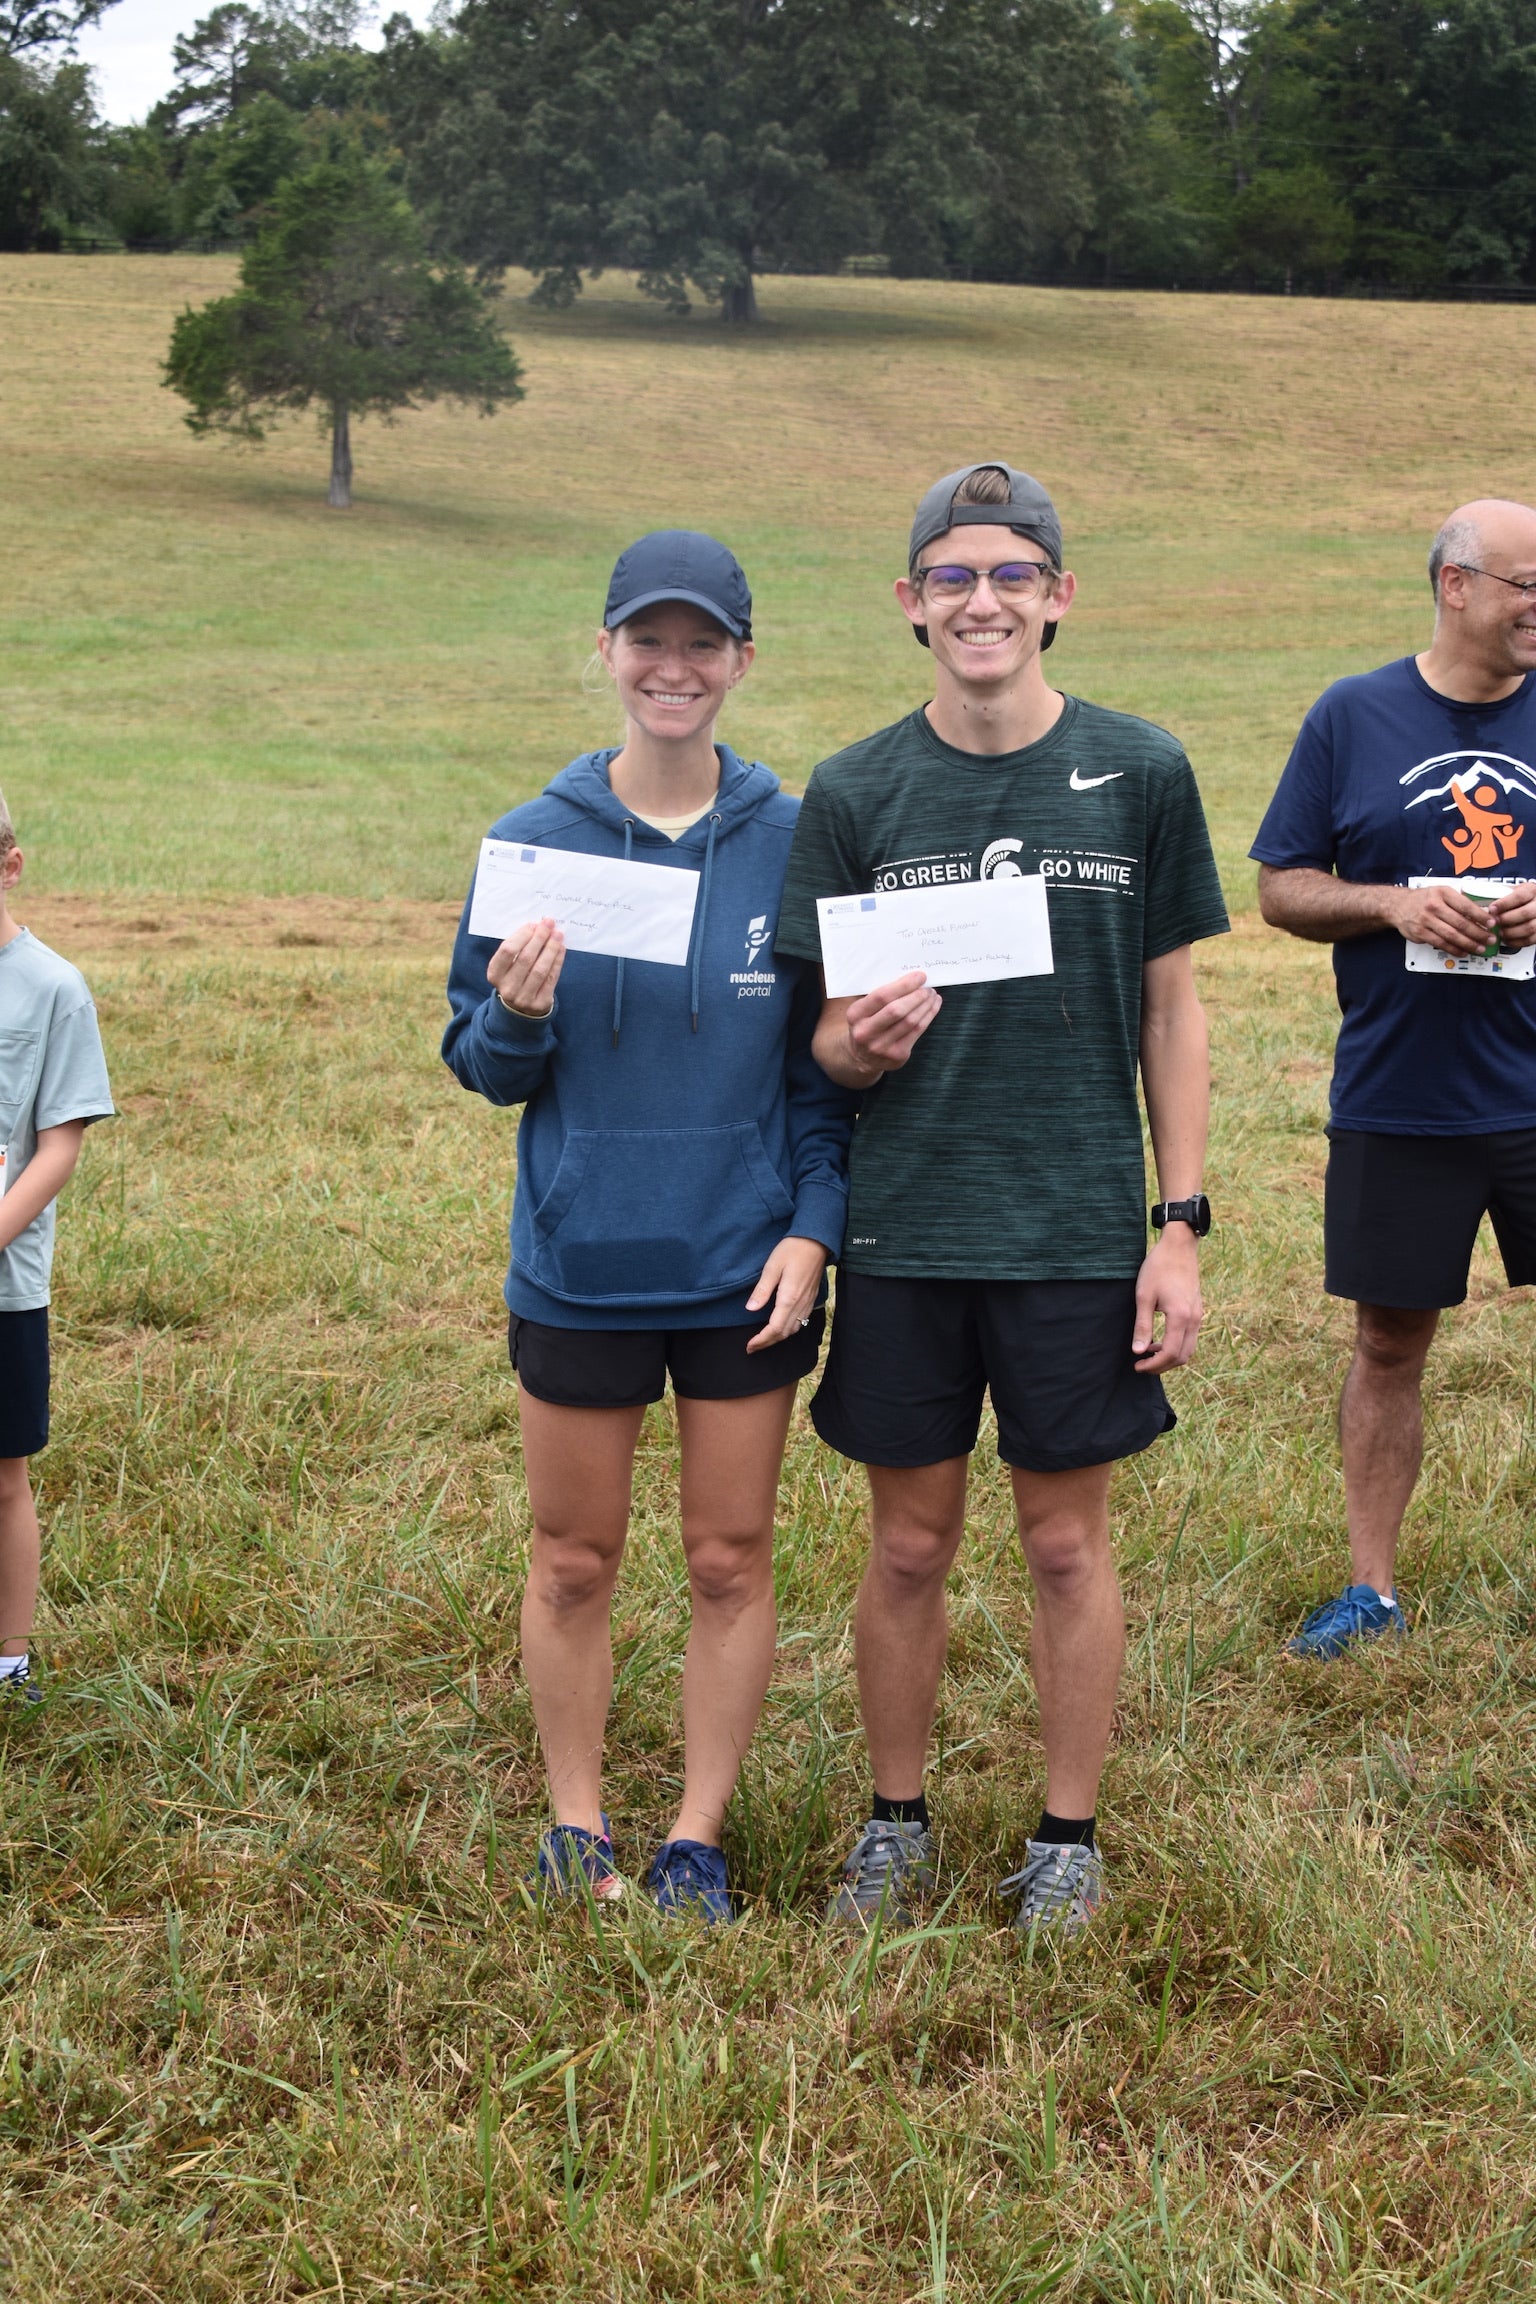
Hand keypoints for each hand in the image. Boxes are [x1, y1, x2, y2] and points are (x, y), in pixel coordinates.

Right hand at [487, 917, 564, 1016]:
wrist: (521, 1007)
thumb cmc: (515, 976)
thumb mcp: (508, 964)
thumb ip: (518, 947)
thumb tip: (538, 926)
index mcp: (494, 974)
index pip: (507, 950)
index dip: (522, 935)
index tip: (534, 924)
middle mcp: (507, 988)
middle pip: (525, 958)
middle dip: (539, 938)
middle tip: (549, 924)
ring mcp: (523, 999)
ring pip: (540, 969)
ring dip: (551, 949)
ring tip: (558, 935)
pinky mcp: (540, 1004)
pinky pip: (551, 979)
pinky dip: (557, 961)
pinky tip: (561, 949)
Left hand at [744, 1235, 827, 1352]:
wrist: (816, 1241)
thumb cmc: (792, 1250)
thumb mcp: (772, 1267)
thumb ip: (762, 1290)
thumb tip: (751, 1309)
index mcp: (789, 1298)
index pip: (775, 1328)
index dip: (761, 1340)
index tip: (749, 1345)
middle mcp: (800, 1304)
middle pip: (784, 1333)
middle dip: (768, 1343)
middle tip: (752, 1347)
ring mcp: (808, 1302)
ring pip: (794, 1329)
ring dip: (779, 1338)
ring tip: (764, 1340)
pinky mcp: (812, 1299)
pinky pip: (802, 1322)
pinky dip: (789, 1330)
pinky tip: (781, 1327)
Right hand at [846, 971, 941, 1077]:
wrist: (862, 1058)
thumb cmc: (867, 1025)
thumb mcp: (863, 1010)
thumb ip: (880, 997)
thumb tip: (910, 979)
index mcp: (855, 1015)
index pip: (882, 996)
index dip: (904, 985)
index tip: (919, 976)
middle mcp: (865, 1032)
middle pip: (897, 1010)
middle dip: (917, 996)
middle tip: (928, 987)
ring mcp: (881, 1046)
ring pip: (910, 1021)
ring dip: (925, 1005)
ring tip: (932, 995)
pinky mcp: (896, 1055)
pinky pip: (917, 1031)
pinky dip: (928, 1016)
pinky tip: (932, 1007)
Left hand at [1132, 1229, 1202, 1373]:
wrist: (1179, 1247)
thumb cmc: (1158, 1268)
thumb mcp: (1144, 1296)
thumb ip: (1142, 1326)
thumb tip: (1137, 1351)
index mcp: (1181, 1317)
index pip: (1171, 1353)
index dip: (1154, 1365)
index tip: (1137, 1366)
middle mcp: (1194, 1319)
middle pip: (1182, 1356)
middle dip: (1162, 1366)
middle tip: (1141, 1365)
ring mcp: (1198, 1315)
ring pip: (1188, 1349)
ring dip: (1170, 1356)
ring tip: (1148, 1353)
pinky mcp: (1197, 1311)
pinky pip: (1190, 1338)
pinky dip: (1176, 1346)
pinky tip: (1159, 1341)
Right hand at [1388, 883, 1494, 957]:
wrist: (1398, 905)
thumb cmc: (1424, 899)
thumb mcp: (1441, 892)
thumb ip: (1458, 900)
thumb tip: (1481, 914)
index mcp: (1442, 893)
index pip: (1466, 906)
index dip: (1481, 916)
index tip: (1493, 923)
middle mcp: (1433, 906)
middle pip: (1460, 923)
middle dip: (1479, 933)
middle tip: (1490, 939)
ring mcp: (1425, 920)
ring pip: (1452, 936)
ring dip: (1469, 944)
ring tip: (1480, 948)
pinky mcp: (1420, 933)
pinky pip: (1440, 943)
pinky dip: (1454, 949)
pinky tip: (1463, 951)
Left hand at [1488, 881, 1535, 948]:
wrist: (1533, 903)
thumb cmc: (1519, 898)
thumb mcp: (1512, 890)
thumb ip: (1499, 894)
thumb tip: (1476, 897)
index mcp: (1531, 890)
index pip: (1519, 896)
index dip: (1504, 904)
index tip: (1492, 909)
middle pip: (1525, 913)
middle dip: (1506, 919)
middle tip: (1494, 922)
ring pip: (1529, 928)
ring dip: (1511, 932)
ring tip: (1499, 932)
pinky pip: (1530, 939)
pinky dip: (1517, 941)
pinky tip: (1506, 939)